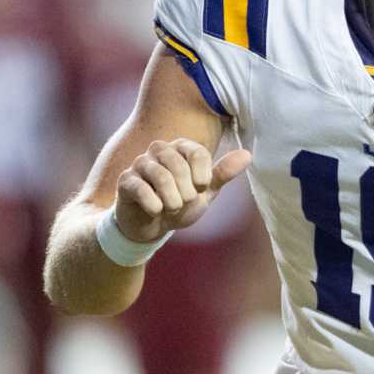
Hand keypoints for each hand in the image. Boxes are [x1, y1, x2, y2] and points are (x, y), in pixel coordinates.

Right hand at [113, 139, 251, 242]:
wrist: (152, 225)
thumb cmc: (181, 203)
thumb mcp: (205, 192)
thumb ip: (223, 173)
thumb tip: (248, 154)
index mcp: (181, 148)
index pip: (197, 152)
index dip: (203, 176)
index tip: (201, 189)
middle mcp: (159, 150)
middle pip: (178, 165)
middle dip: (187, 192)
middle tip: (184, 202)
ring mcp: (140, 163)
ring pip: (160, 176)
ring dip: (172, 200)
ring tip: (172, 208)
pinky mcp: (126, 180)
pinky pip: (140, 188)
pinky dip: (154, 205)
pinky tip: (157, 211)